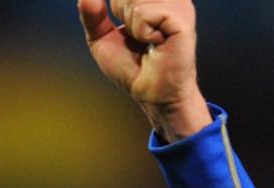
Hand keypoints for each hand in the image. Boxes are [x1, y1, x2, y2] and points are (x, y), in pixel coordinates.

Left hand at [78, 0, 210, 140]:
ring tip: (148, 40)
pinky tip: (156, 44)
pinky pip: (143, 14)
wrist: (150, 93)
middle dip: (122, 12)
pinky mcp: (182, 18)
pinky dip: (141, 32)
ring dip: (132, 25)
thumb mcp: (102, 38)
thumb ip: (92, 14)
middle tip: (138, 36)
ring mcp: (179, 4)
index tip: (129, 27)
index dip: (116, 6)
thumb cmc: (131, 67)